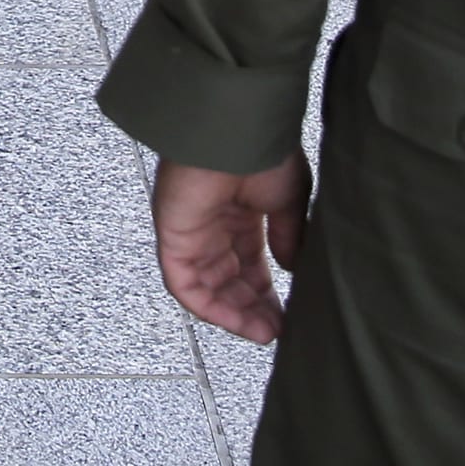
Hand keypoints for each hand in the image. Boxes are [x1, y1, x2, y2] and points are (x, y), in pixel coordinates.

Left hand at [150, 153, 307, 344]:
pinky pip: (185, 284)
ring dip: (235, 314)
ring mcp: (191, 232)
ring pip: (208, 287)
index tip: (286, 314)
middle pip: (228, 280)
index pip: (249, 264)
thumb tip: (291, 268)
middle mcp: (212, 225)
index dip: (265, 292)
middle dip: (252, 308)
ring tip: (264, 332)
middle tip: (277, 329)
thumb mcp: (288, 200)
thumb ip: (287, 236)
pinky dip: (210, 308)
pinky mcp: (173, 237)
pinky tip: (239, 322)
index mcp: (239, 212)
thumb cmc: (263, 152)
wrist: (237, 133)